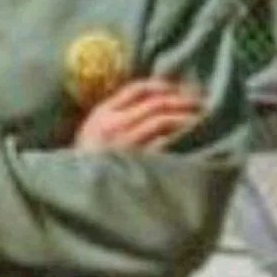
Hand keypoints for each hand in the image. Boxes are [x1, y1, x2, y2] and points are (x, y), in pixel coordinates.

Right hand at [74, 79, 201, 150]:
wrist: (75, 191)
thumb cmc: (87, 162)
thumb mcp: (94, 130)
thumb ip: (115, 114)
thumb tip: (151, 100)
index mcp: (103, 112)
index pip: (136, 88)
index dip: (162, 85)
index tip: (181, 89)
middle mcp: (113, 123)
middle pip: (153, 102)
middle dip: (181, 99)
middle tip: (201, 101)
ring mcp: (125, 142)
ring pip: (160, 119)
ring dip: (184, 115)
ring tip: (202, 116)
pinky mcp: (136, 162)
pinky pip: (162, 143)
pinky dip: (179, 134)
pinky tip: (193, 135)